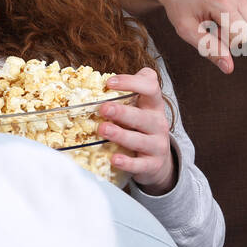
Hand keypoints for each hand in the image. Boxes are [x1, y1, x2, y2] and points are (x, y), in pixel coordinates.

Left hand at [100, 67, 174, 193]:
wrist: (157, 161)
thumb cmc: (139, 129)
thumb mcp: (137, 109)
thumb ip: (123, 96)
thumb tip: (88, 84)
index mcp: (153, 105)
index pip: (150, 87)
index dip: (131, 82)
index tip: (109, 83)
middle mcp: (158, 123)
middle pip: (143, 116)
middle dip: (122, 112)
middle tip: (103, 108)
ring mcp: (157, 144)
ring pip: (140, 140)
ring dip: (120, 135)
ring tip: (103, 130)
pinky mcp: (152, 164)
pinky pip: (140, 164)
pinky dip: (127, 162)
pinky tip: (114, 158)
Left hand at [153, 0, 246, 73]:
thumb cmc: (180, 4)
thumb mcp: (186, 30)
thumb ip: (209, 49)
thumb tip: (229, 68)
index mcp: (220, 1)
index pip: (244, 36)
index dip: (229, 42)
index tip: (213, 33)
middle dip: (239, 35)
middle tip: (217, 26)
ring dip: (245, 25)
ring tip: (223, 17)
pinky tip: (233, 9)